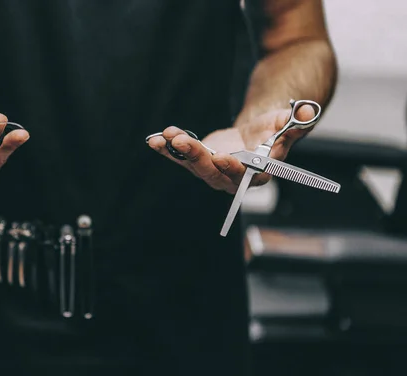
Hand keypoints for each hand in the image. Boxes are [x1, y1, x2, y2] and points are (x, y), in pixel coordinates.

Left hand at [146, 105, 315, 193]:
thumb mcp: (285, 123)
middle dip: (195, 156)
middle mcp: (231, 176)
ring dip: (177, 152)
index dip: (231, 168)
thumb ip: (296, 122)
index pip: (243, 175)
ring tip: (164, 137)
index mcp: (256, 173)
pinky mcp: (198, 161)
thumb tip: (309, 111)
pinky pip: (180, 157)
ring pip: (192, 164)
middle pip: (211, 171)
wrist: (256, 133)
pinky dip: (167, 149)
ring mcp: (212, 170)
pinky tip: (154, 140)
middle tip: (180, 140)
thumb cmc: (273, 130)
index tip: (220, 157)